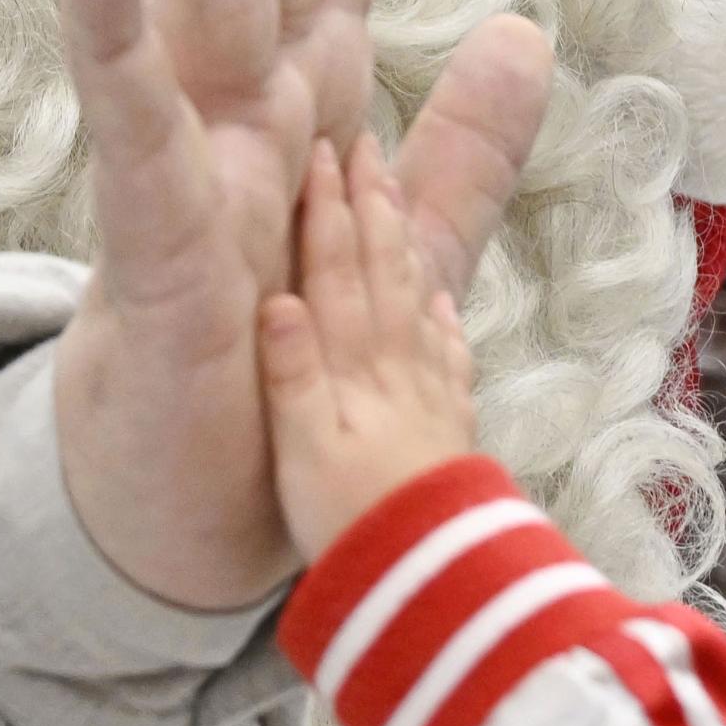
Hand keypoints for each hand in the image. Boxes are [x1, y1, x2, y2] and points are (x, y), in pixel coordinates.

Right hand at [48, 0, 549, 608]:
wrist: (181, 514)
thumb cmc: (268, 371)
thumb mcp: (397, 251)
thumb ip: (462, 148)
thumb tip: (526, 27)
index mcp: (304, 84)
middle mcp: (239, 90)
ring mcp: (187, 149)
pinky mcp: (150, 233)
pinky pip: (130, 118)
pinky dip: (112, 31)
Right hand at [262, 139, 483, 563]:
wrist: (429, 579)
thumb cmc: (351, 521)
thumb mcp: (300, 454)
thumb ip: (290, 376)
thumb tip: (276, 298)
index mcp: (352, 367)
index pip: (337, 271)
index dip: (329, 211)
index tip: (324, 152)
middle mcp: (395, 366)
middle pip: (381, 269)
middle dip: (371, 204)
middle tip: (364, 146)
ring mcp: (429, 391)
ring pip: (414, 296)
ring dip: (403, 241)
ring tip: (395, 196)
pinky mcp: (449, 423)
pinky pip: (448, 352)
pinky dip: (442, 317)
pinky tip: (438, 298)